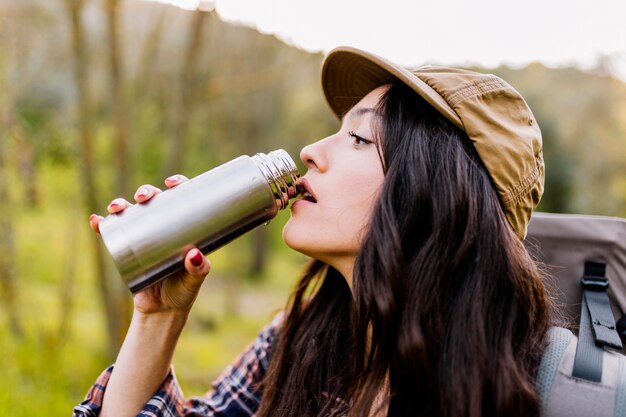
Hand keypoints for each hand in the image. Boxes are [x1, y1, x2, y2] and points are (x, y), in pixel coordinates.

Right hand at [89, 175, 210, 315]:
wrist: (162, 312)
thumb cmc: (184, 291)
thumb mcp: (194, 280)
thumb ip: (198, 270)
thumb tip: (194, 255)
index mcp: (182, 227)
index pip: (181, 199)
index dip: (177, 184)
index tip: (172, 183)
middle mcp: (161, 226)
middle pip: (153, 200)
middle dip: (146, 192)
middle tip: (144, 197)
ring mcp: (142, 237)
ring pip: (130, 213)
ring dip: (121, 204)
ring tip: (117, 207)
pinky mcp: (125, 249)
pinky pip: (111, 233)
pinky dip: (102, 225)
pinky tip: (96, 221)